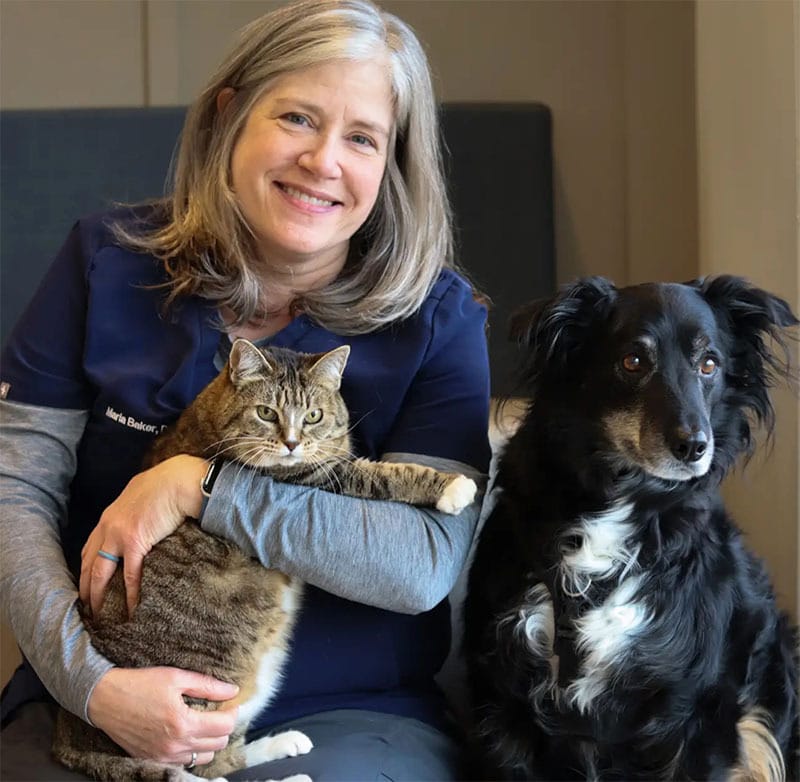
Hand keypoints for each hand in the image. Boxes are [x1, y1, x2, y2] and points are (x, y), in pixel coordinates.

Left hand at [80, 455, 207, 616]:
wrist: (179, 480)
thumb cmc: (168, 484)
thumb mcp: (141, 497)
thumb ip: (136, 512)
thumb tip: (145, 523)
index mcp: (109, 516)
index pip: (90, 547)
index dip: (87, 568)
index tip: (88, 585)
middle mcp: (107, 526)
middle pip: (89, 563)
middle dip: (86, 586)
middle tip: (88, 607)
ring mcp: (118, 534)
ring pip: (100, 572)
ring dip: (98, 595)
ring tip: (100, 614)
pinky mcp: (135, 541)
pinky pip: (129, 574)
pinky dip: (129, 593)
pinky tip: (130, 607)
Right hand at [88, 667, 238, 765]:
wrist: (106, 699)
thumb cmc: (140, 684)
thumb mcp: (176, 677)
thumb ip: (208, 686)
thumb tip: (232, 691)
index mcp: (183, 723)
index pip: (224, 726)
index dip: (232, 712)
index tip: (230, 702)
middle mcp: (175, 745)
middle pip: (218, 744)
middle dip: (223, 725)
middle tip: (218, 709)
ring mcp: (163, 757)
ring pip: (203, 757)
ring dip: (210, 741)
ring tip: (203, 721)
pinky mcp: (153, 760)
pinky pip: (184, 762)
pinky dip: (192, 751)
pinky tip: (188, 733)